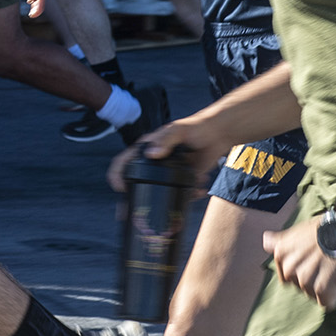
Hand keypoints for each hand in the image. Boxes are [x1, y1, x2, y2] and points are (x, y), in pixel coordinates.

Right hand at [108, 117, 229, 194]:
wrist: (218, 135)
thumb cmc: (196, 126)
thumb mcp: (178, 130)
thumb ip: (165, 139)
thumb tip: (152, 153)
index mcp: (146, 148)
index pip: (123, 162)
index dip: (116, 175)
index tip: (120, 188)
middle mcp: (153, 161)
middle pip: (136, 181)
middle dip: (134, 196)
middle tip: (133, 209)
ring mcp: (167, 172)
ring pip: (158, 190)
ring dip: (164, 199)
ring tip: (172, 206)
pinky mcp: (182, 179)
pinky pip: (179, 192)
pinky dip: (188, 196)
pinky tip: (197, 193)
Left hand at [262, 218, 335, 308]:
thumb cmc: (324, 230)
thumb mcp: (295, 232)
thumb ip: (279, 241)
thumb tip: (265, 240)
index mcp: (280, 255)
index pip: (287, 276)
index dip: (303, 270)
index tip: (313, 260)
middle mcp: (288, 269)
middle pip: (300, 286)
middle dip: (312, 279)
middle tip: (324, 264)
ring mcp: (304, 280)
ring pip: (313, 295)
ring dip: (324, 287)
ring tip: (332, 269)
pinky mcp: (321, 289)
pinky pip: (326, 303)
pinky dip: (333, 295)